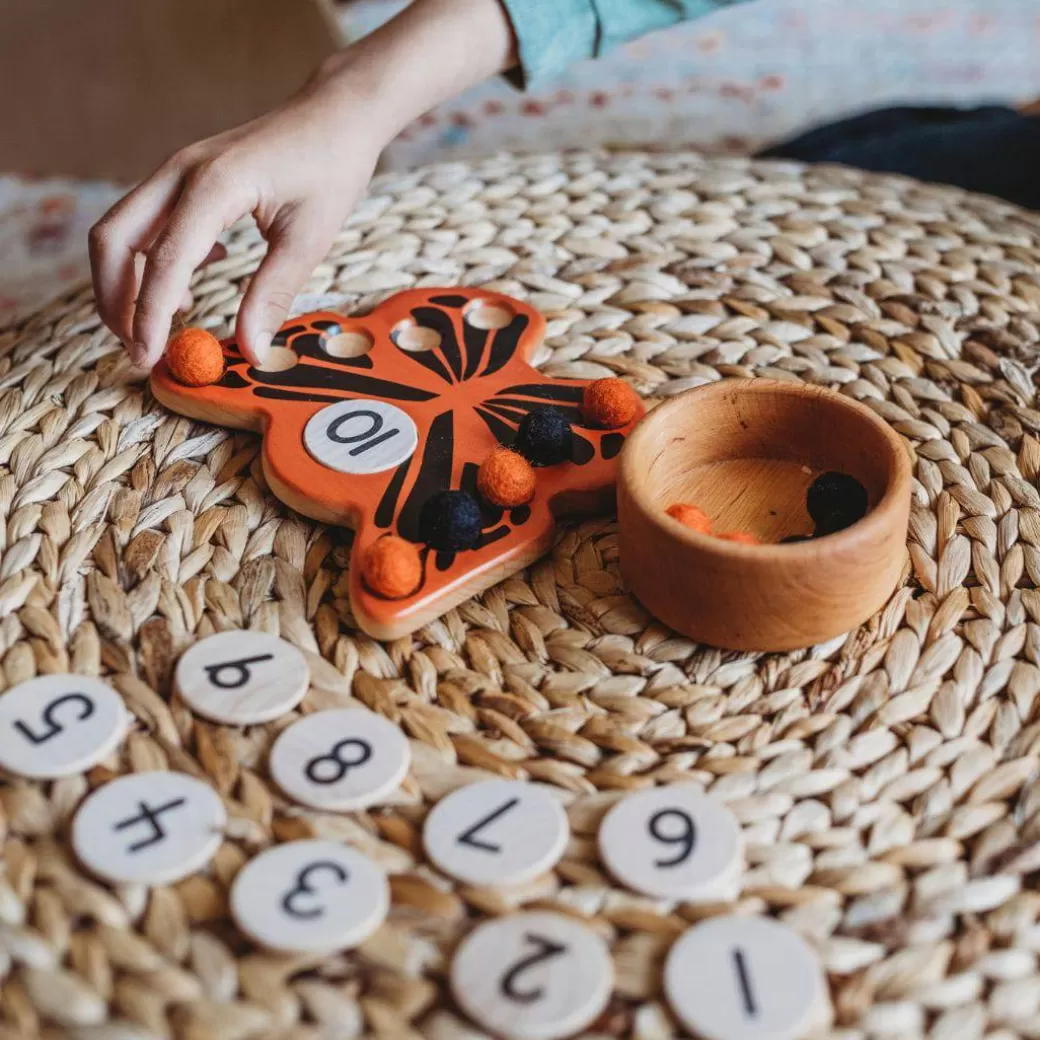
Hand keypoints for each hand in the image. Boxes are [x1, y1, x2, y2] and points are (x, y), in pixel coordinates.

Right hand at [89, 70, 380, 367]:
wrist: (335, 116)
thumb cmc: (330, 169)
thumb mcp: (309, 239)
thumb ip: (273, 295)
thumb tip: (251, 351)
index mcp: (214, 185)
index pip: (164, 261)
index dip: (150, 315)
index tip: (148, 358)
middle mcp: (180, 173)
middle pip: (113, 240)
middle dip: (115, 299)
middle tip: (139, 348)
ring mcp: (176, 172)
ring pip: (120, 231)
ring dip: (126, 283)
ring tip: (162, 327)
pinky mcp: (183, 179)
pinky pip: (144, 224)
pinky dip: (149, 263)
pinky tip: (191, 285)